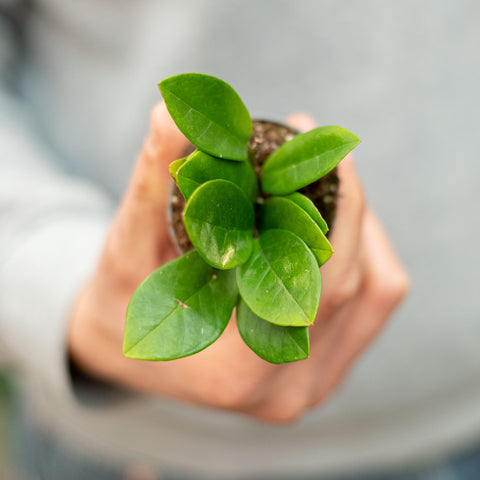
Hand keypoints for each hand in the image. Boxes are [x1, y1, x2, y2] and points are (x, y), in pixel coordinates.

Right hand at [67, 104, 408, 422]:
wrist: (127, 352)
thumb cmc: (120, 304)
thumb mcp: (125, 245)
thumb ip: (152, 180)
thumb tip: (171, 111)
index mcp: (233, 371)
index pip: (314, 281)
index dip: (336, 206)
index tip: (328, 146)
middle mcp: (281, 391)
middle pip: (352, 283)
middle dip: (347, 204)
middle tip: (322, 149)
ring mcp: (307, 389)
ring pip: (375, 293)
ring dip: (362, 228)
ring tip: (329, 182)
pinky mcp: (321, 375)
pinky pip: (372, 308)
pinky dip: (369, 258)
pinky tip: (339, 226)